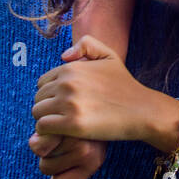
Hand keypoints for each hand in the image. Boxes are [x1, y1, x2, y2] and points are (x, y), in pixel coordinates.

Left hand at [27, 36, 117, 178]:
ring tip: (63, 125)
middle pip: (38, 98)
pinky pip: (43, 127)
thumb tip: (63, 56)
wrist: (141, 110)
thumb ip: (87, 45)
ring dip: (47, 120)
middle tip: (64, 116)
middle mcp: (67, 83)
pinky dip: (49, 133)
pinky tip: (64, 133)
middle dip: (47, 108)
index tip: (64, 103)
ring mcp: (69, 103)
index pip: (42, 82)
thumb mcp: (109, 56)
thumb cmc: (125, 85)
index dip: (51, 94)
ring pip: (38, 113)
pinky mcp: (72, 124)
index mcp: (71, 68)